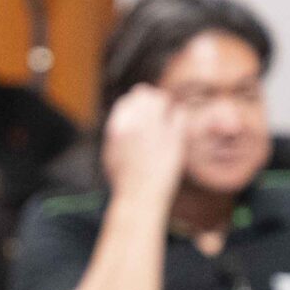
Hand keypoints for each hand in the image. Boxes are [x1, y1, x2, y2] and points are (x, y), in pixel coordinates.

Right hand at [100, 84, 186, 206]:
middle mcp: (135, 124)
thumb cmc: (124, 179)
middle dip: (149, 99)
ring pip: (161, 100)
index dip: (134, 102)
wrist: (139, 195)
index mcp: (117, 127)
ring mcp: (155, 129)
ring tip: (164, 114)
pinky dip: (177, 116)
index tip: (139, 108)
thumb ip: (116, 131)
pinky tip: (175, 124)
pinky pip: (178, 114)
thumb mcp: (110, 153)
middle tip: (155, 106)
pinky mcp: (173, 136)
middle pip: (144, 94)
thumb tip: (125, 116)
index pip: (127, 101)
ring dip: (163, 104)